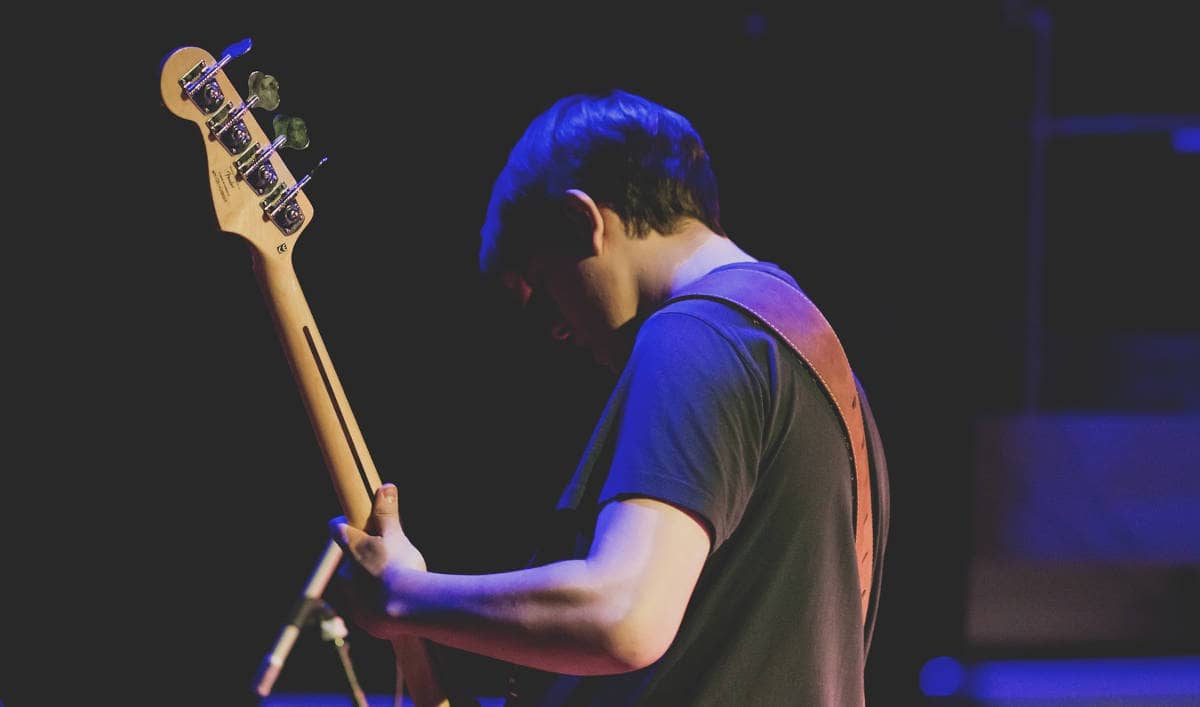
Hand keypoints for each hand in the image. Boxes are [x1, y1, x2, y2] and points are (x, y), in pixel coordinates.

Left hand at [329, 483, 426, 637]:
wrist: (405, 608)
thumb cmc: (399, 566)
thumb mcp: (396, 535)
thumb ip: (387, 513)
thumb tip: (385, 486)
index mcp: (352, 550)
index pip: (337, 530)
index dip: (343, 524)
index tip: (352, 522)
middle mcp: (346, 574)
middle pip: (348, 562)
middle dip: (362, 558)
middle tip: (385, 556)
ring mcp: (353, 599)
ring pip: (357, 587)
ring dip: (370, 583)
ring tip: (395, 584)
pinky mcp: (363, 620)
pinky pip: (367, 609)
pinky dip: (377, 605)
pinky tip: (395, 604)